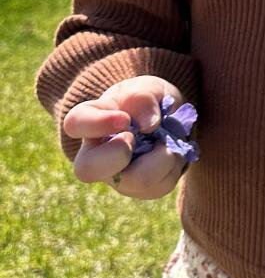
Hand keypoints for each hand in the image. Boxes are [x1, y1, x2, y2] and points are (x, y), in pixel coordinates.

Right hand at [62, 76, 187, 199]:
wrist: (164, 120)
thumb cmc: (146, 101)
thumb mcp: (147, 87)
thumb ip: (143, 97)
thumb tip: (148, 124)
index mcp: (89, 121)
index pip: (75, 124)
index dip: (99, 123)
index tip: (125, 119)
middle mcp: (95, 155)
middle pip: (87, 170)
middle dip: (120, 154)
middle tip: (139, 137)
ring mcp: (116, 177)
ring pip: (135, 182)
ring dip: (163, 157)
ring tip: (168, 140)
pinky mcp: (140, 189)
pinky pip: (160, 185)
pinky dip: (175, 165)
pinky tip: (173, 152)